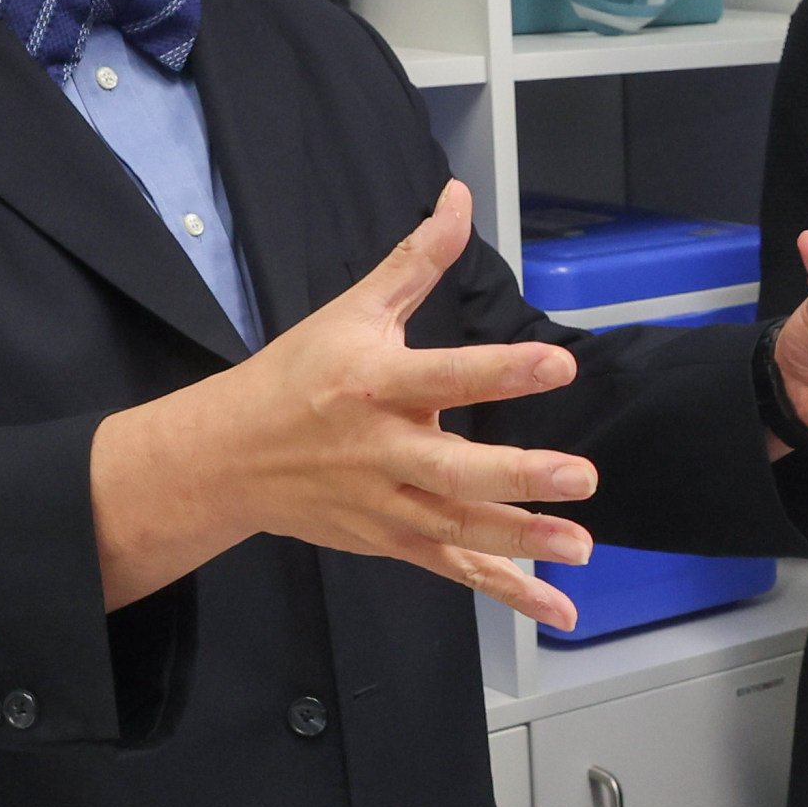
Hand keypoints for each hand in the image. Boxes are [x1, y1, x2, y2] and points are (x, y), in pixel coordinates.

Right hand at [91, 180, 603, 625]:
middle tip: (581, 476)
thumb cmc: (297, 376)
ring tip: (581, 548)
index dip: (503, 370)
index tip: (560, 364)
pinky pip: (456, 569)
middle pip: (455, 469)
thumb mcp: (352, 311)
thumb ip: (416, 259)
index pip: (447, 375)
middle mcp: (382, 451)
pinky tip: (559, 610)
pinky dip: (508, 592)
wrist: (226, 459)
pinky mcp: (392, 541)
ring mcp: (386, 504)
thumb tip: (460, 196)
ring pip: (460, 528)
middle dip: (519, 476)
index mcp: (375, 386)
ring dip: (522, 542)